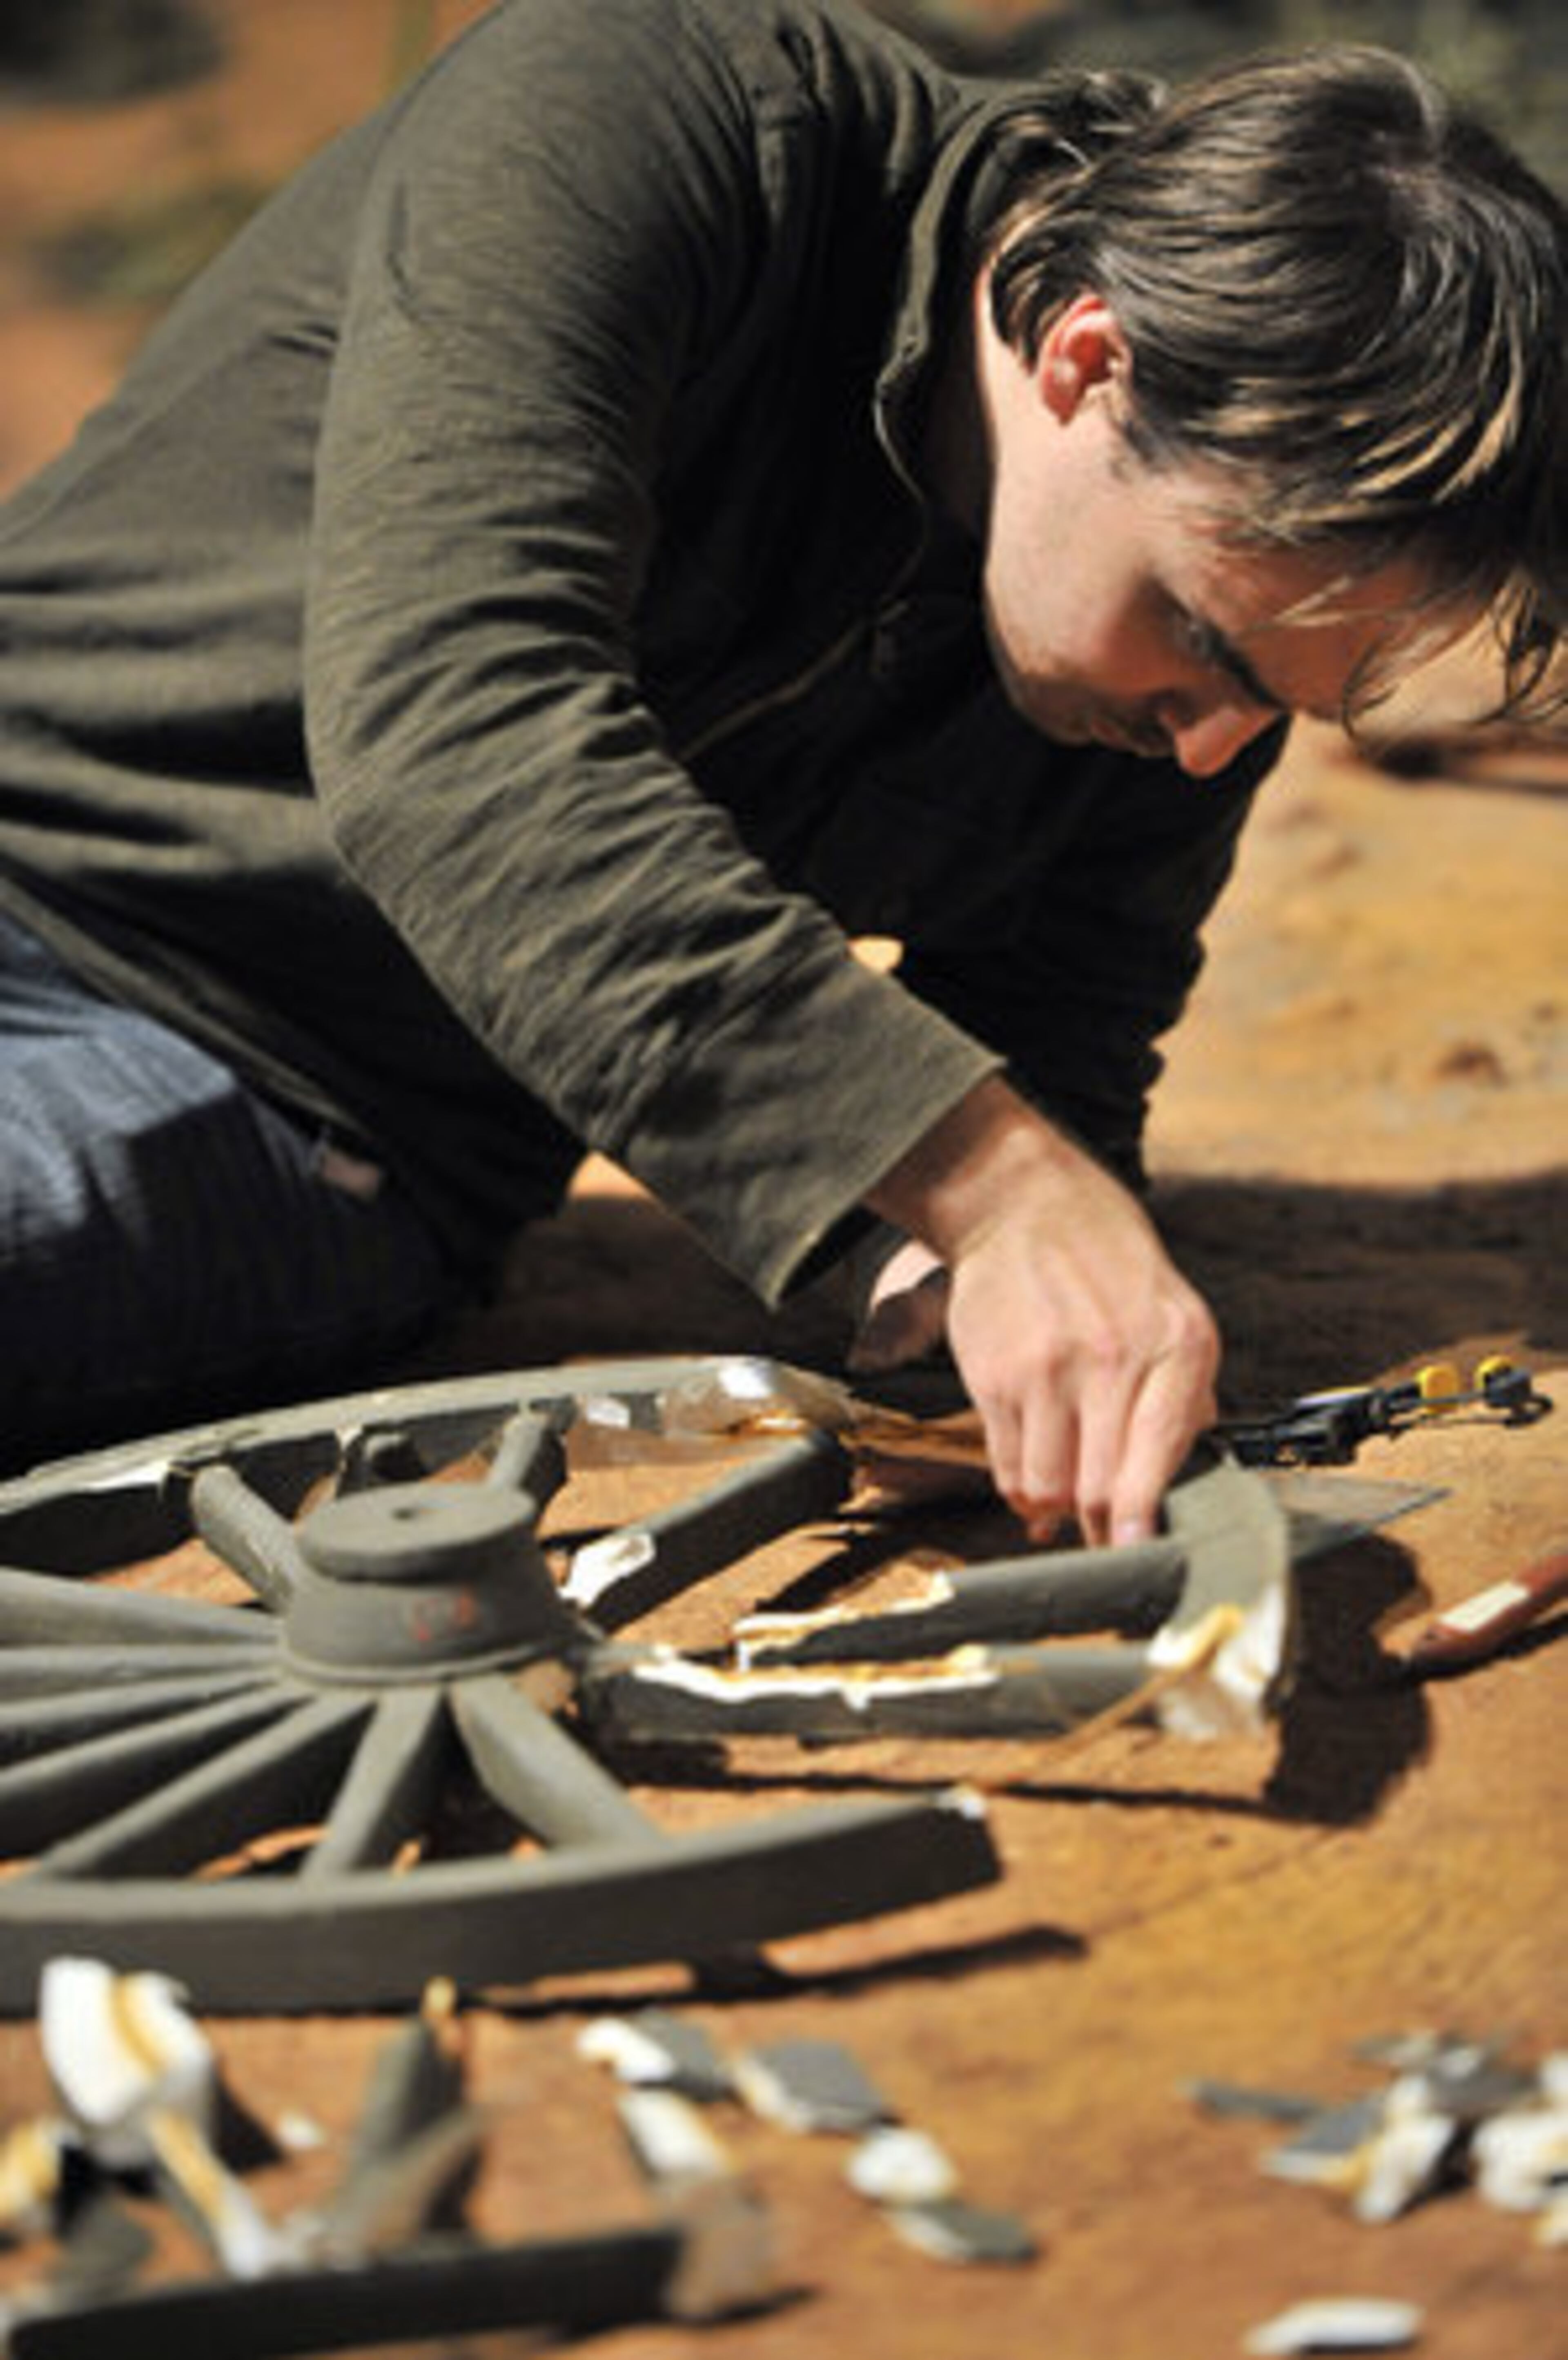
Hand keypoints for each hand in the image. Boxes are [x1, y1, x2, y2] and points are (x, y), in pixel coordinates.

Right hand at [866, 1079, 1218, 1543]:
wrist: (1023, 1203)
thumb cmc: (1106, 1261)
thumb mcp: (1176, 1312)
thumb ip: (1187, 1394)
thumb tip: (1186, 1472)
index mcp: (1177, 1347)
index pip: (1156, 1461)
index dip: (1140, 1525)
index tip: (1137, 1553)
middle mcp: (1113, 1359)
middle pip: (1097, 1487)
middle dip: (1100, 1531)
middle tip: (1102, 1543)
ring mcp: (1048, 1369)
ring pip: (1045, 1486)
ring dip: (1053, 1509)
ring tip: (1061, 1503)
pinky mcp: (994, 1375)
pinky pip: (1005, 1463)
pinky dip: (1019, 1485)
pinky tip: (1032, 1474)